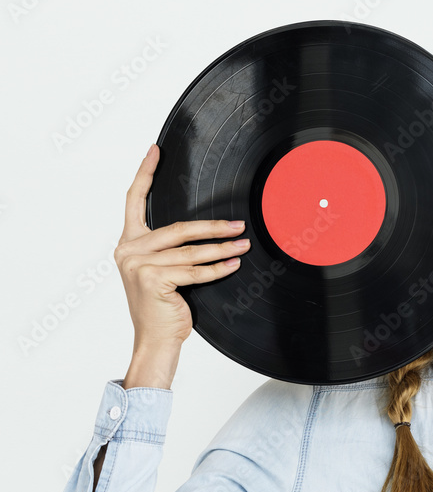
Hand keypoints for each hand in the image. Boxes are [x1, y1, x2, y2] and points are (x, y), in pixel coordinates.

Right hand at [114, 143, 250, 386]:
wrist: (154, 340)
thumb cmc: (162, 307)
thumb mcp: (161, 272)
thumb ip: (169, 250)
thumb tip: (202, 231)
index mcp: (129, 243)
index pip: (133, 201)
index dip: (145, 173)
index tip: (155, 151)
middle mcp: (128, 250)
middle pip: (177, 228)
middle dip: (211, 226)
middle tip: (238, 224)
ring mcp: (138, 264)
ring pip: (190, 251)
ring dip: (221, 246)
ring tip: (243, 242)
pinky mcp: (152, 279)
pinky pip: (195, 271)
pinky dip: (218, 268)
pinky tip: (234, 262)